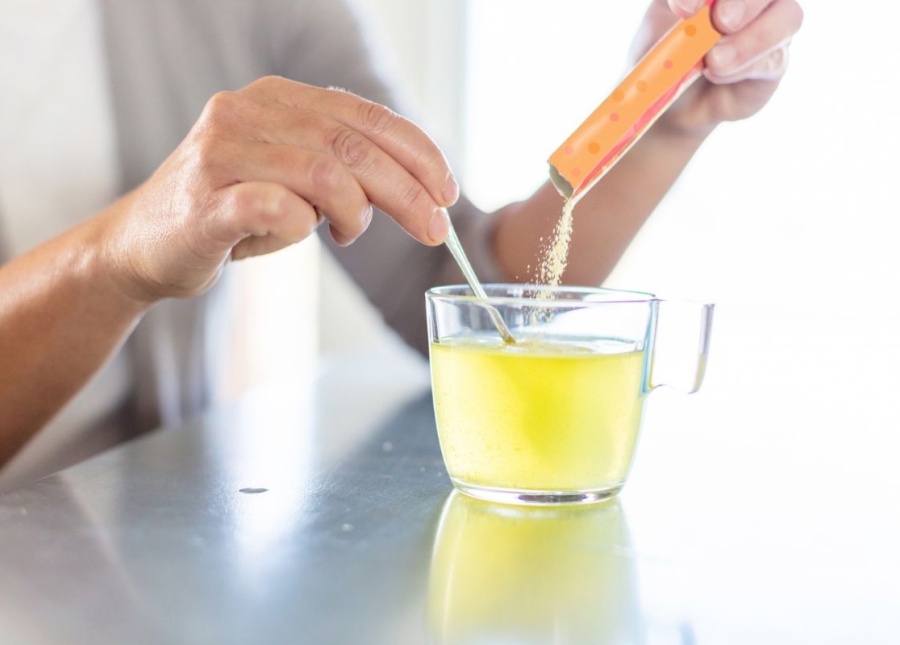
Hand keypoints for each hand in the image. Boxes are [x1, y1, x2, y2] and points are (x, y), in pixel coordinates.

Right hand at [102, 76, 457, 301]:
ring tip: (347, 234)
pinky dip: (301, 225)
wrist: (143, 245)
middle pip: (351, 145)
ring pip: (321, 171)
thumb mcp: (294, 181)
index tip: (447, 191)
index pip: (364, 115)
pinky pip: (272, 205)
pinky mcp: (204, 200)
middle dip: (406, 190)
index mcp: (277, 98)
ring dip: (354, 212)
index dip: (417, 152)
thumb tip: (418, 191)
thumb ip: (342, 171)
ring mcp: (221, 153)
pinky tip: (304, 231)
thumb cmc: (230, 213)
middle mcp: (247, 111)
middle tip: (433, 228)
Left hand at [631, 0, 803, 136]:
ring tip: (714, 60)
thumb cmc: (664, 53)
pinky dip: (744, 66)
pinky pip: (775, 58)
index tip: (682, 8)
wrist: (668, 99)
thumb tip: (689, 8)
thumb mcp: (660, 25)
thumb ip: (678, 8)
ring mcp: (771, 24)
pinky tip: (716, 74)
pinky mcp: (775, 62)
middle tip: (720, 22)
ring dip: (751, 39)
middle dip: (745, 1)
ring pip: (788, 16)